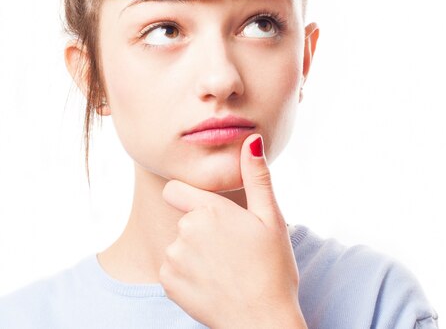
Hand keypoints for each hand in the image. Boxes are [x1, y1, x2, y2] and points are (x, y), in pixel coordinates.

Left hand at [160, 134, 306, 328]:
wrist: (263, 323)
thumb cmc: (273, 268)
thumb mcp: (271, 218)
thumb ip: (257, 177)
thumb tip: (252, 140)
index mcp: (210, 210)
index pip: (175, 190)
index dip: (191, 198)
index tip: (211, 213)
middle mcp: (186, 231)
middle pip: (184, 220)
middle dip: (202, 228)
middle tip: (233, 248)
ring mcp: (174, 260)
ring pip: (178, 245)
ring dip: (194, 253)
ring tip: (225, 268)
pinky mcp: (168, 285)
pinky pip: (171, 270)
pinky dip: (186, 275)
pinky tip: (212, 283)